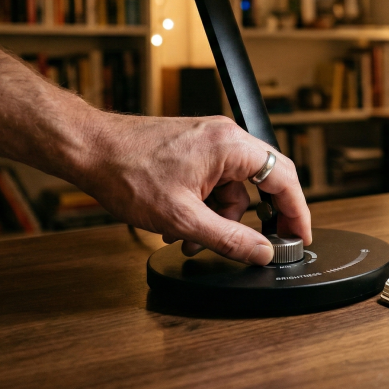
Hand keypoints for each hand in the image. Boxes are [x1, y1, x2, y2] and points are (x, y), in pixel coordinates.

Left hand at [77, 113, 310, 264]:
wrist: (88, 150)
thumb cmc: (127, 172)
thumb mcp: (183, 217)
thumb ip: (229, 238)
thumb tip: (262, 252)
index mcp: (231, 145)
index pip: (283, 178)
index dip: (297, 212)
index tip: (300, 237)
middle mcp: (225, 137)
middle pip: (262, 182)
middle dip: (253, 220)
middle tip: (257, 245)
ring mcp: (209, 141)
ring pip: (233, 187)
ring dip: (217, 217)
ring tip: (187, 237)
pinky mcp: (193, 149)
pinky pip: (214, 182)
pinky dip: (202, 206)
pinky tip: (179, 222)